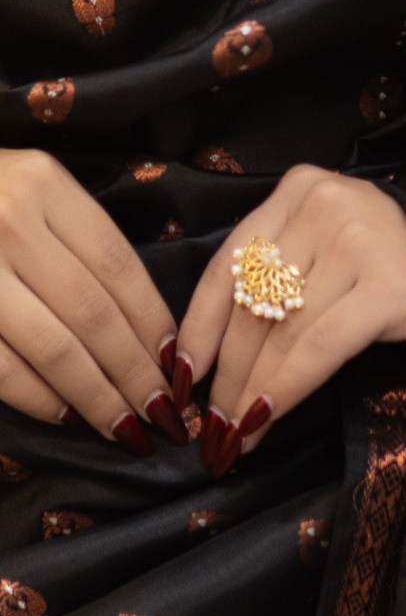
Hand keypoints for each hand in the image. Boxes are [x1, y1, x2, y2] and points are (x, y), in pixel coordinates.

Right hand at [0, 149, 184, 451]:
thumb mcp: (29, 195)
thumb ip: (79, 246)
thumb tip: (151, 336)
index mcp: (43, 184)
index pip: (120, 269)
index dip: (155, 327)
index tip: (178, 369)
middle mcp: (9, 218)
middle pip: (95, 315)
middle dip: (137, 376)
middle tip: (164, 417)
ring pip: (55, 347)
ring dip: (98, 397)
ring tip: (128, 430)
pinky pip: (1, 365)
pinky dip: (39, 397)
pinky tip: (67, 417)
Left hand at [180, 165, 405, 476]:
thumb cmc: (399, 275)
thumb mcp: (330, 258)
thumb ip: (281, 279)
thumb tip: (208, 360)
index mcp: (301, 189)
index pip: (227, 262)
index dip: (198, 325)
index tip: (182, 376)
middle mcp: (325, 203)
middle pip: (251, 300)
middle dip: (224, 371)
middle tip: (210, 426)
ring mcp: (357, 240)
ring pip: (280, 328)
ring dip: (249, 390)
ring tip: (235, 434)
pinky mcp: (386, 287)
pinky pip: (317, 348)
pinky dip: (285, 388)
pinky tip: (265, 419)